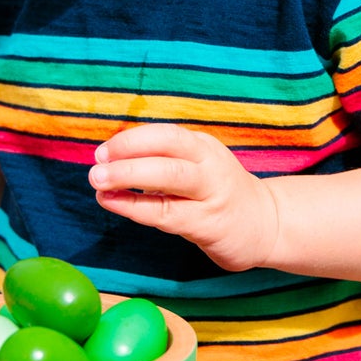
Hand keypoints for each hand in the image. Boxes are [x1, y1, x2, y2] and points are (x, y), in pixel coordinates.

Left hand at [88, 124, 279, 271]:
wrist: (265, 225)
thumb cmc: (216, 193)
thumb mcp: (194, 167)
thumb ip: (159, 161)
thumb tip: (108, 160)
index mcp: (202, 147)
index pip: (165, 134)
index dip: (131, 140)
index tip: (102, 152)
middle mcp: (210, 165)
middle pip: (169, 152)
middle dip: (128, 156)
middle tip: (96, 168)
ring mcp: (212, 195)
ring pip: (171, 179)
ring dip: (130, 179)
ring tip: (99, 184)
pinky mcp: (210, 225)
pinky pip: (169, 214)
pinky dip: (138, 208)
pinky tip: (115, 204)